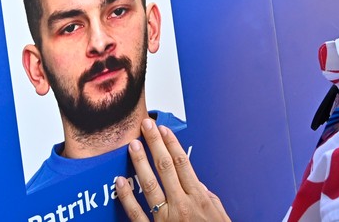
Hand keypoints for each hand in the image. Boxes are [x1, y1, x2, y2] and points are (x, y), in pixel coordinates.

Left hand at [115, 119, 230, 220]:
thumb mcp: (219, 215)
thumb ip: (206, 197)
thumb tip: (195, 182)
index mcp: (199, 198)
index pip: (182, 163)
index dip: (172, 144)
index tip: (164, 130)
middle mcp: (182, 205)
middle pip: (166, 167)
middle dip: (155, 144)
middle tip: (146, 126)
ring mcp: (166, 219)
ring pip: (150, 185)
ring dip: (140, 163)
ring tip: (133, 145)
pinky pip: (136, 213)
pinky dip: (127, 196)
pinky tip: (119, 182)